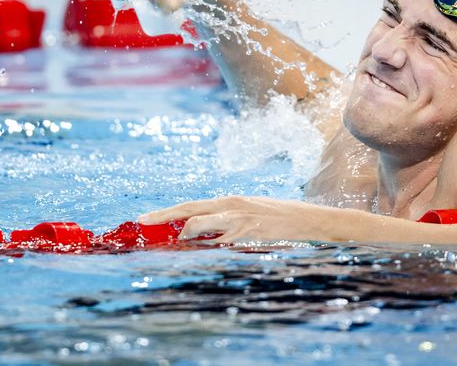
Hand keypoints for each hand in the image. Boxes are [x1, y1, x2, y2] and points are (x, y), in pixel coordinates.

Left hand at [137, 196, 355, 243]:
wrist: (313, 222)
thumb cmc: (283, 219)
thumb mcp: (253, 214)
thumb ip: (228, 221)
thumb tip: (203, 233)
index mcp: (231, 202)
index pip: (191, 205)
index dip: (166, 212)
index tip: (145, 219)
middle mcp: (231, 207)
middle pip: (188, 210)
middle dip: (163, 217)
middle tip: (142, 224)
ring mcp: (239, 221)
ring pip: (198, 226)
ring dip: (184, 237)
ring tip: (176, 245)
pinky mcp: (249, 235)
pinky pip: (219, 244)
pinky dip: (206, 249)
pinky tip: (201, 255)